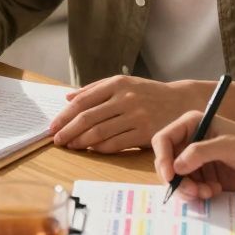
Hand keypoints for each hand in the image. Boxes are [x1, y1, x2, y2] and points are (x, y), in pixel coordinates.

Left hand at [49, 76, 191, 152]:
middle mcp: (126, 98)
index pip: (83, 101)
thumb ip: (95, 89)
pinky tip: (90, 150)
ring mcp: (136, 116)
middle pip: (88, 118)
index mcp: (118, 84)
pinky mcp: (145, 133)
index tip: (53, 126)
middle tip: (56, 140)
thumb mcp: (124, 83)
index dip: (65, 116)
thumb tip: (67, 97)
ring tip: (70, 146)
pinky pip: (116, 143)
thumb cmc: (148, 93)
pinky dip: (100, 148)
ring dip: (80, 142)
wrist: (182, 102)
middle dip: (68, 131)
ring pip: (100, 132)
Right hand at [151, 111, 234, 199]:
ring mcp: (197, 160)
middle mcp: (191, 141)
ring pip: (177, 179)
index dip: (162, 158)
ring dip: (188, 189)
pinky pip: (190, 188)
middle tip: (192, 191)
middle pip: (167, 163)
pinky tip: (214, 191)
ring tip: (207, 192)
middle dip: (177, 179)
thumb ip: (199, 153)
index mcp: (193, 125)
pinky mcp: (204, 176)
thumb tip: (176, 168)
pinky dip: (198, 193)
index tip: (170, 176)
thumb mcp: (227, 146)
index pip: (164, 140)